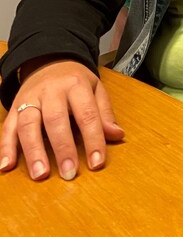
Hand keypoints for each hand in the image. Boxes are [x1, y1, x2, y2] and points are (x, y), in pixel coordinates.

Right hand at [0, 60, 124, 180]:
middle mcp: (51, 91)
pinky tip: (6, 166)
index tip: (97, 163)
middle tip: (69, 173)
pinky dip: (5, 147)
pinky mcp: (14, 107)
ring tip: (40, 175)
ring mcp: (29, 99)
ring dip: (33, 151)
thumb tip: (117, 135)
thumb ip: (104, 113)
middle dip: (62, 148)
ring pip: (29, 124)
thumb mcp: (96, 89)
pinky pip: (7, 128)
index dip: (93, 139)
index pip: (87, 114)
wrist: (49, 61)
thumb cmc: (75, 81)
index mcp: (76, 85)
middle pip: (55, 119)